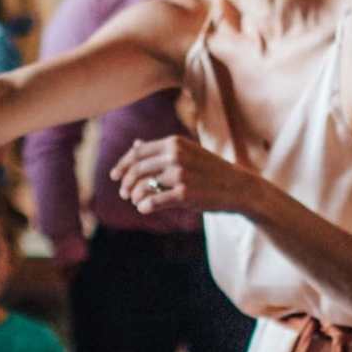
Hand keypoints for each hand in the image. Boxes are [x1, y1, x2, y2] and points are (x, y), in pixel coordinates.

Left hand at [108, 131, 256, 221]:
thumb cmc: (210, 170)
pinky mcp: (185, 194)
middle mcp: (175, 155)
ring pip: (143, 186)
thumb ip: (161, 149)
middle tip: (123, 193)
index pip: (137, 152)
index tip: (114, 176)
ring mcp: (180, 174)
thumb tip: (135, 143)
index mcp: (174, 142)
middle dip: (125, 182)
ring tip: (136, 202)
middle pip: (137, 169)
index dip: (122, 164)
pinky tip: (144, 209)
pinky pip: (155, 201)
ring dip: (135, 196)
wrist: (238, 187)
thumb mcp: (187, 152)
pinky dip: (145, 206)